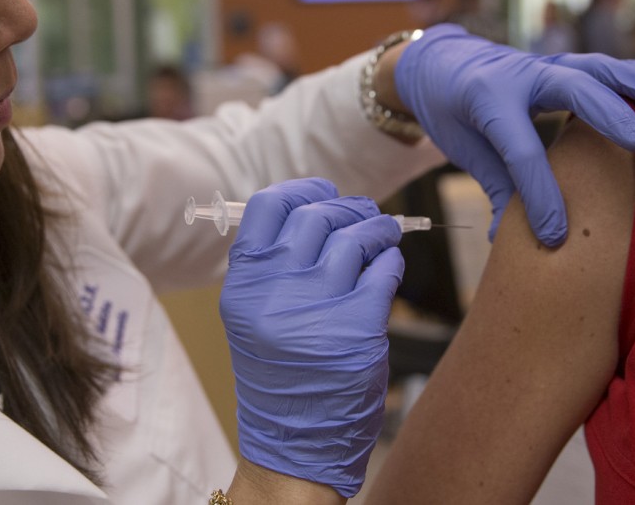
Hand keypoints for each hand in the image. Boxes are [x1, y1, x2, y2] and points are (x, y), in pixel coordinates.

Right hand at [220, 178, 403, 498]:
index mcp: (243, 285)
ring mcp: (317, 307)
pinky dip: (391, 260)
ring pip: (356, 235)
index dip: (301, 190)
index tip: (323, 193)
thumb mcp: (254, 317)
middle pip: (316, 215)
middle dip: (348, 208)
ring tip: (381, 237)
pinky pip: (384, 268)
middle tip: (362, 216)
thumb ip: (275, 264)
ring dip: (376, 229)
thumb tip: (318, 208)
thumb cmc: (280, 374)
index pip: (267, 207)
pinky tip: (388, 268)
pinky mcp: (358, 326)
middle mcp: (275, 291)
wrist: (295, 443)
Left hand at [393, 24, 634, 244]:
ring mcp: (544, 64)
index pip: (521, 150)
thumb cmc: (452, 112)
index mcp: (488, 100)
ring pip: (595, 68)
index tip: (556, 236)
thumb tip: (507, 241)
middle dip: (609, 117)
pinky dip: (634, 69)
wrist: (440, 63)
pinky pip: (601, 65)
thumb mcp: (463, 150)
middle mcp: (520, 75)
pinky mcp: (561, 63)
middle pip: (571, 91)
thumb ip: (494, 189)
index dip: (539, 195)